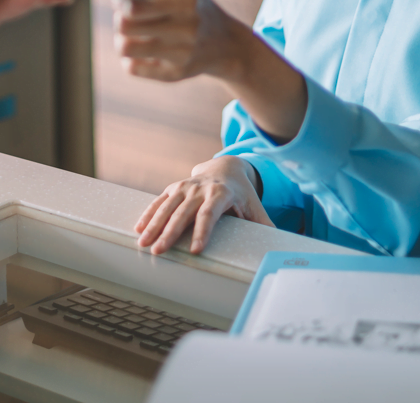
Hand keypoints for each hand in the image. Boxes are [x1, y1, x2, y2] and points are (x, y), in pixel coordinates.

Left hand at [115, 0, 245, 82]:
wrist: (227, 44)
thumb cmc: (196, 6)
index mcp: (187, 2)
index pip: (136, 8)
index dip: (120, 3)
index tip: (119, 1)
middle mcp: (186, 30)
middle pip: (125, 26)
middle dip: (120, 19)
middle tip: (126, 18)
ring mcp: (181, 55)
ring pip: (125, 49)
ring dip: (120, 40)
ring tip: (130, 35)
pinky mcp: (174, 75)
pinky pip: (132, 68)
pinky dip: (129, 59)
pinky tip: (141, 52)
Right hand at [135, 155, 272, 254]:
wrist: (226, 168)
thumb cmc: (242, 194)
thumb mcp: (255, 207)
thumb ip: (264, 227)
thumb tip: (280, 246)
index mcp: (221, 194)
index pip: (210, 215)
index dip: (203, 232)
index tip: (195, 250)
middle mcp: (200, 188)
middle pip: (183, 213)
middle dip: (170, 233)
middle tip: (159, 251)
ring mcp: (185, 186)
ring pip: (167, 206)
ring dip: (154, 225)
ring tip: (144, 244)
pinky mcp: (174, 188)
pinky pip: (158, 201)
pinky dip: (148, 215)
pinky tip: (139, 229)